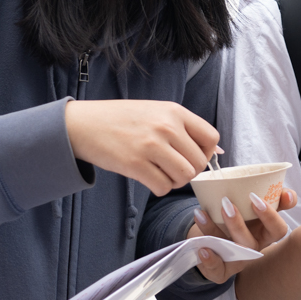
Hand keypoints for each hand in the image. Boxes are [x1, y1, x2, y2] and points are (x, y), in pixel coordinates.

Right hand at [64, 99, 218, 195]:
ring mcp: (151, 146)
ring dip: (175, 181)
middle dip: (189, 171)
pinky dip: (160, 188)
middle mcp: (166, 127)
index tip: (193, 156)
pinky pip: (163, 187)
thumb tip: (217, 152)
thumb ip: (185, 128)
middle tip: (173, 169)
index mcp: (175, 111)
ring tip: (161, 173)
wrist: (84, 124)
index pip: (211, 137)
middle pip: (199, 162)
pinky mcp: (135, 164)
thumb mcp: (157, 112)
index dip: (207, 152)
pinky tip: (149, 178)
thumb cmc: (123, 119)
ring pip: (184, 176)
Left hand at [188, 187, 297, 281]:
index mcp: (265, 234)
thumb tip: (289, 196)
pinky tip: (201, 247)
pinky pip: (216, 270)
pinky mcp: (221, 271)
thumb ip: (276, 197)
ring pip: (229, 251)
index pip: (278, 230)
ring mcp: (237, 262)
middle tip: (226, 203)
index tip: (255, 198)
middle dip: (237, 224)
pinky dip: (209, 260)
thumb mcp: (257, 207)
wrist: (215, 233)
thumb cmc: (242, 218)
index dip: (270, 216)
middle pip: (249, 243)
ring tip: (201, 214)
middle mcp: (253, 249)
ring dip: (213, 231)